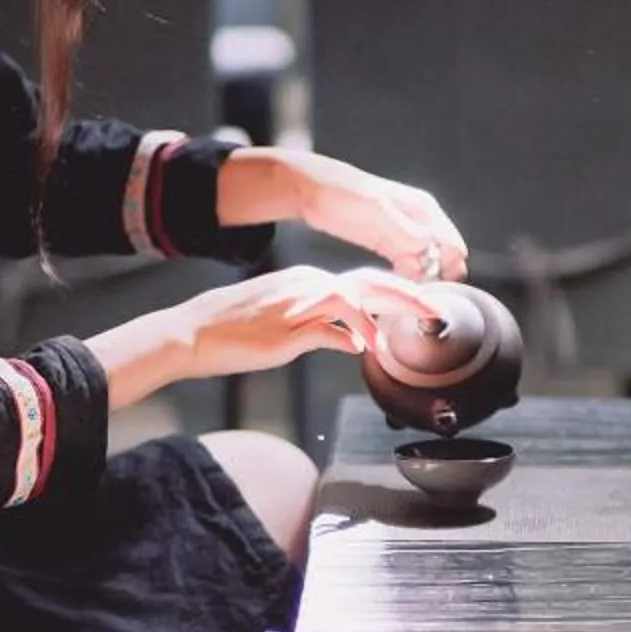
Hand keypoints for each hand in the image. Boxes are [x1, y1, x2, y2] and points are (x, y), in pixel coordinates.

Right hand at [162, 265, 449, 382]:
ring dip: (389, 313)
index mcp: (308, 283)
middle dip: (409, 295)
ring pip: (356, 298)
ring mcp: (298, 305)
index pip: (363, 283)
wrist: (192, 333)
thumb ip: (322, 330)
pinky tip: (367, 348)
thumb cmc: (234, 332)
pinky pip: (330, 330)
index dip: (398, 293)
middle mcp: (308, 286)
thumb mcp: (285, 326)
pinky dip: (354, 336)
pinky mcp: (287, 328)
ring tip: (417, 324)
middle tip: (438, 309)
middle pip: (370, 283)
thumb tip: (351, 341)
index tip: (423, 304)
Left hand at [255, 149, 466, 280]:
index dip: (447, 270)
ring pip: (425, 263)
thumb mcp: (380, 215)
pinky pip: (407, 263)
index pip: (453, 247)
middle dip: (434, 277)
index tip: (426, 287)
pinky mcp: (387, 240)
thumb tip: (433, 255)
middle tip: (411, 292)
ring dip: (418, 279)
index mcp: (425, 210)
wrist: (311, 189)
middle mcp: (421, 220)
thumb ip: (410, 234)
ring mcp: (404, 231)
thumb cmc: (344, 197)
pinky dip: (404, 275)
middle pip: (443, 257)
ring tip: (399, 289)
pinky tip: (391, 282)